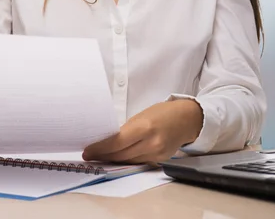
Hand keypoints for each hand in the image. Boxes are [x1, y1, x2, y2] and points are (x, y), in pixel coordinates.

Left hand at [82, 99, 203, 163]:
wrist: (187, 118)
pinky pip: (139, 162)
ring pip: (129, 161)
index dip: (101, 149)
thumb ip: (128, 129)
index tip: (88, 151)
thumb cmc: (163, 112)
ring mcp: (157, 153)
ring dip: (113, 160)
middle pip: (121, 155)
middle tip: (90, 155)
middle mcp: (151, 143)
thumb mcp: (142, 115)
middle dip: (104, 156)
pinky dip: (127, 160)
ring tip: (100, 157)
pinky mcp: (160, 160)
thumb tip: (110, 140)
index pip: (117, 143)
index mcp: (145, 127)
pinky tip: (118, 158)